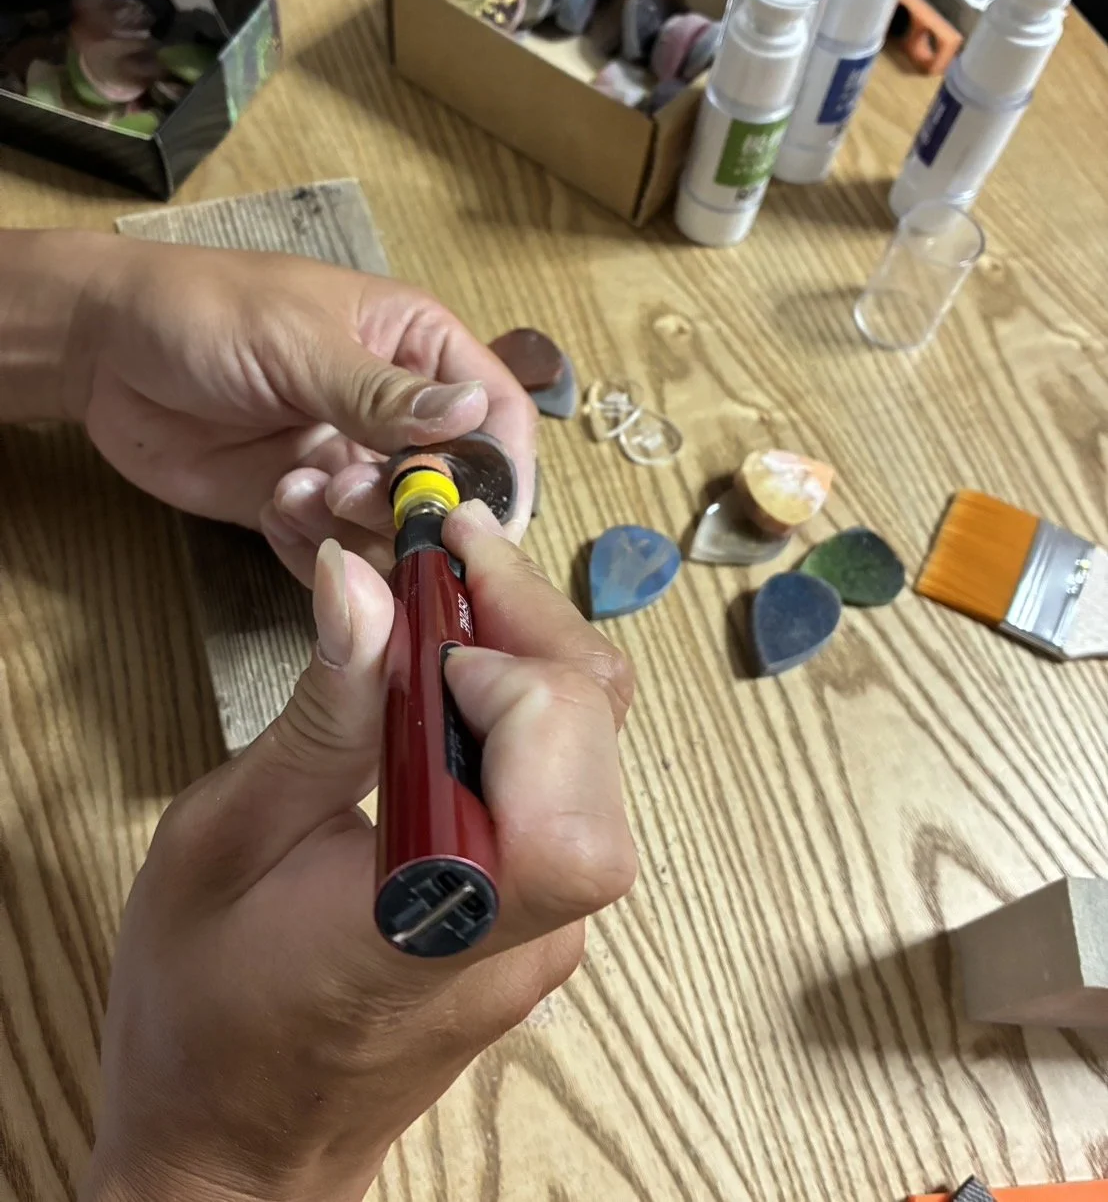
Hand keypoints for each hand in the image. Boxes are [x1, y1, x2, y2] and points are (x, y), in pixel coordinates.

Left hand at [69, 238, 535, 577]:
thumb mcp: (299, 342)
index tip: (480, 512)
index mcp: (415, 345)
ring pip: (397, 528)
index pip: (495, 410)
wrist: (103, 351)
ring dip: (354, 525)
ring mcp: (350, 462)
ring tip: (298, 490)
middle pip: (452, 483)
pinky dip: (315, 549)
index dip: (500, 465)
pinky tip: (275, 508)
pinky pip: (338, 552)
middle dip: (412, 502)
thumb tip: (471, 414)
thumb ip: (383, 392)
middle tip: (352, 490)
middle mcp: (394, 411)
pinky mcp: (303, 505)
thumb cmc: (204, 310)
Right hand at [81, 502, 635, 1201]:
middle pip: (597, 745)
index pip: (566, 816)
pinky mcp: (543, 921)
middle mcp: (529, 934)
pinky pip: (565, 784)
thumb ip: (318, 715)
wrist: (237, 1157)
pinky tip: (451, 674)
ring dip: (529, 655)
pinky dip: (521, 707)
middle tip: (447, 554)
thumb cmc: (205, 1019)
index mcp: (442, 928)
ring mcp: (550, 932)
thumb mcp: (226, 843)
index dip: (521, 688)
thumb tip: (365, 585)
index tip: (431, 596)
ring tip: (443, 596)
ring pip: (594, 753)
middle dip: (530, 624)